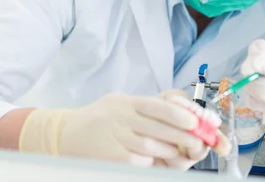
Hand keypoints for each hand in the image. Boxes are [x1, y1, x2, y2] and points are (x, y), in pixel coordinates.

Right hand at [19, 91, 229, 169]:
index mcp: (127, 102)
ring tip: (182, 153)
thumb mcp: (123, 102)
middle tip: (198, 142)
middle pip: (158, 128)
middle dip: (182, 137)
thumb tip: (185, 110)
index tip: (196, 121)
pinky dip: (151, 164)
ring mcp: (115, 137)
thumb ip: (150, 106)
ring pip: (151, 147)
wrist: (65, 134)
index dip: (178, 113)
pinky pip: (138, 162)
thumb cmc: (102, 118)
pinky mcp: (110, 157)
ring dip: (171, 152)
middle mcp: (121, 117)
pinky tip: (157, 162)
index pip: (156, 105)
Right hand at [241, 39, 264, 150]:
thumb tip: (254, 62)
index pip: (257, 49)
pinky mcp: (255, 104)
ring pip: (248, 89)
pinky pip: (252, 104)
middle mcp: (262, 71)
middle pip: (247, 71)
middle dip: (263, 87)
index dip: (255, 58)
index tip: (258, 69)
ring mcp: (256, 88)